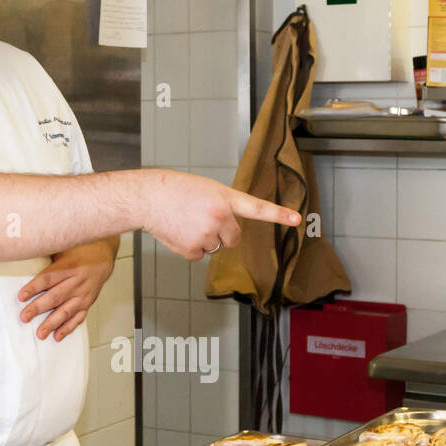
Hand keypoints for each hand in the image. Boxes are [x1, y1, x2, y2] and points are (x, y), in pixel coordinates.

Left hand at [18, 239, 116, 340]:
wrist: (102, 257)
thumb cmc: (78, 252)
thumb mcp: (63, 248)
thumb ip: (47, 254)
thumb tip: (24, 253)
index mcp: (69, 266)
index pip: (48, 278)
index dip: (34, 287)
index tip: (21, 296)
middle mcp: (77, 282)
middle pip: (55, 297)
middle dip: (38, 308)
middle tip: (25, 317)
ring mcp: (83, 295)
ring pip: (66, 311)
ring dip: (52, 323)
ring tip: (40, 333)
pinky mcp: (87, 304)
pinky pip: (77, 318)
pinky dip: (67, 328)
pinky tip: (57, 336)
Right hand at [136, 169, 299, 259]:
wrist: (147, 197)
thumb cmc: (173, 190)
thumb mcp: (205, 190)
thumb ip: (222, 207)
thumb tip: (225, 231)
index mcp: (224, 198)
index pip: (257, 208)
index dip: (279, 214)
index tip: (297, 219)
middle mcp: (220, 217)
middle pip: (233, 238)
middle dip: (222, 233)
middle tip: (201, 219)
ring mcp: (206, 234)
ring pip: (214, 247)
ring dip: (203, 239)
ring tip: (185, 221)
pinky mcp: (192, 249)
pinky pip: (199, 255)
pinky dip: (190, 247)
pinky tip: (178, 231)